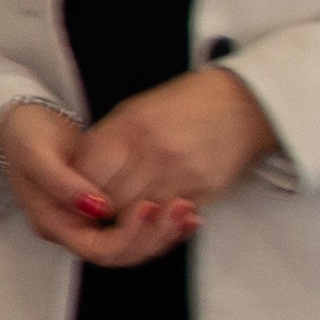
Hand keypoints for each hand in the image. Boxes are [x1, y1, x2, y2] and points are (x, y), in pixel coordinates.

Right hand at [0, 100, 199, 272]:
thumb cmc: (25, 138)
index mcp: (55, 224)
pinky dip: (164, 221)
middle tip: (181, 209)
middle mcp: (76, 230)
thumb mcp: (37, 156)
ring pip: (136, 244)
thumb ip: (63, 184)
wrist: (23, 124)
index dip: (128, 236)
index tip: (148, 207)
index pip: (99, 250)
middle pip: (123, 253)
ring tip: (190, 210)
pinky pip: (140, 225)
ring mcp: (92, 222)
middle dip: (156, 236)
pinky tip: (186, 207)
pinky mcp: (109, 209)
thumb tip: (97, 208)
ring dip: (165, 231)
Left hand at [83, 63, 278, 215]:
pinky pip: (169, 216)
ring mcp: (180, 174)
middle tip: (100, 207)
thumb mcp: (132, 112)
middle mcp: (152, 153)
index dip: (79, 190)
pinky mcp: (204, 190)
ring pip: (138, 214)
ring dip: (130, 216)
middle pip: (110, 201)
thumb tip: (76, 175)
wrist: (243, 104)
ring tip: (129, 207)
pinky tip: (157, 207)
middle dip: (102, 207)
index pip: (86, 177)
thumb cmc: (181, 105)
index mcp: (128, 128)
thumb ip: (103, 144)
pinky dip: (159, 216)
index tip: (80, 192)